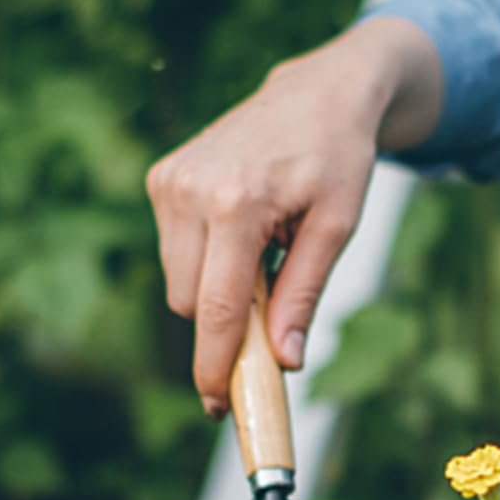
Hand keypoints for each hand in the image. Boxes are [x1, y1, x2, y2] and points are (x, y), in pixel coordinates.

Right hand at [147, 17, 442, 414]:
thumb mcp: (336, 229)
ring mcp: (170, 182)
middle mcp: (190, 191)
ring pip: (180, 283)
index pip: (215, 310)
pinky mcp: (162, 178)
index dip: (215, 366)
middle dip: (225, 324)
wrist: (319, 93)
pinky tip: (245, 231)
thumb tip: (286, 361)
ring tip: (266, 251)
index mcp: (236, 205)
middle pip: (191, 304)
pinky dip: (208, 261)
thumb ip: (304, 295)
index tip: (219, 405)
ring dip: (218, 289)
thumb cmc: (337, 159)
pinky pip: (176, 253)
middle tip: (272, 311)